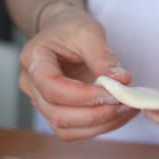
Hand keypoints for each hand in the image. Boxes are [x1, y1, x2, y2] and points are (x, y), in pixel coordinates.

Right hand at [18, 2, 138, 139]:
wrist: (63, 31)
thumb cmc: (71, 28)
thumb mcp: (89, 32)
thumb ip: (103, 57)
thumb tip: (122, 81)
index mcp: (33, 60)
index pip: (52, 87)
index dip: (83, 96)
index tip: (114, 91)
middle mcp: (31, 86)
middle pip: (58, 114)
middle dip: (96, 114)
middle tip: (126, 103)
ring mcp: (41, 103)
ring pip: (66, 129)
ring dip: (101, 125)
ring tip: (127, 109)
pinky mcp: (56, 113)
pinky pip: (75, 131)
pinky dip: (100, 127)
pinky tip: (120, 115)